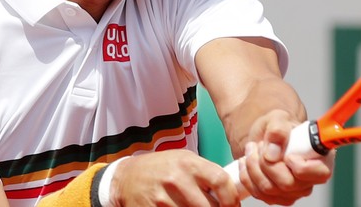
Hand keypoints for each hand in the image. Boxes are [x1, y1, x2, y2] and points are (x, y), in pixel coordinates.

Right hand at [110, 150, 239, 206]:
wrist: (126, 178)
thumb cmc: (161, 168)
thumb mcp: (184, 160)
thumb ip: (206, 173)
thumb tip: (231, 190)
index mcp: (188, 163)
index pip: (221, 181)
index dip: (232, 197)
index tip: (233, 205)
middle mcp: (177, 180)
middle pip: (210, 206)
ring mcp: (163, 200)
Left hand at [237, 110, 334, 204]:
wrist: (266, 137)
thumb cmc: (279, 127)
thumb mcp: (278, 118)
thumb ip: (278, 130)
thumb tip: (272, 154)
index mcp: (322, 158)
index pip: (320, 174)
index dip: (301, 166)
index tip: (286, 154)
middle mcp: (310, 179)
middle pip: (288, 184)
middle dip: (266, 163)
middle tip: (259, 145)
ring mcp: (294, 191)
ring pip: (269, 189)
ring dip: (253, 167)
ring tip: (251, 149)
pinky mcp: (277, 197)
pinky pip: (258, 194)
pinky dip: (247, 176)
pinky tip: (245, 161)